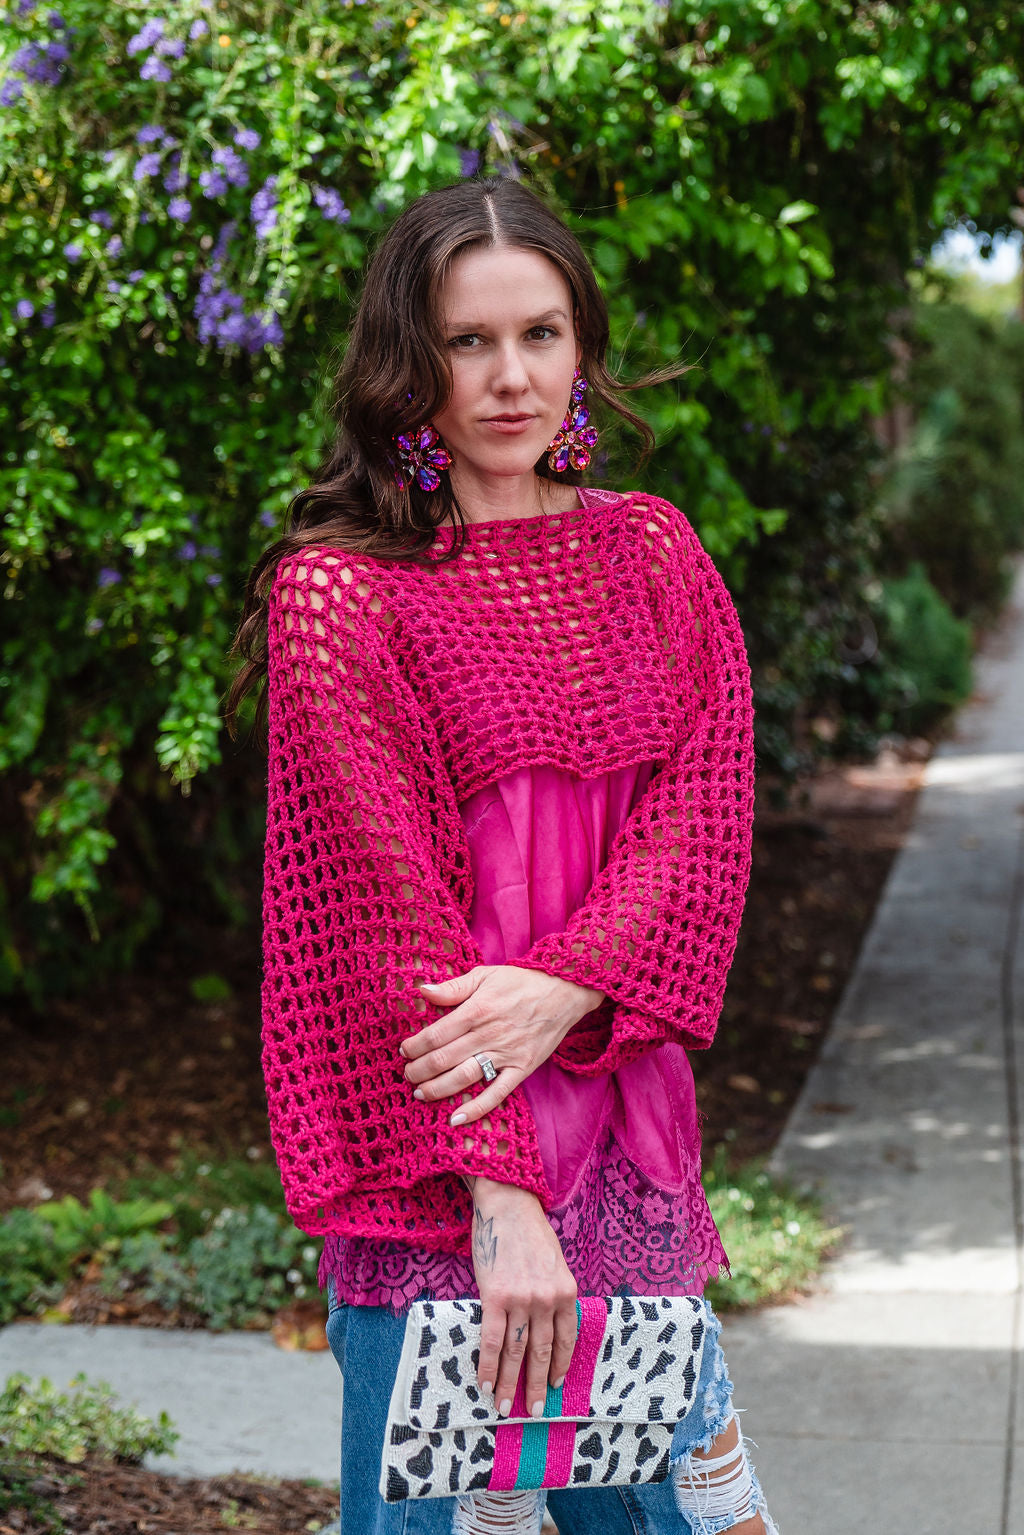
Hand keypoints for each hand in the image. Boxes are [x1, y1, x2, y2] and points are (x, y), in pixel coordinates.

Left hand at [400, 964, 604, 1125]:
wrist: (564, 992)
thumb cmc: (520, 982)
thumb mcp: (485, 975)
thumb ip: (452, 987)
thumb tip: (421, 991)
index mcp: (477, 1009)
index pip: (436, 1034)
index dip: (415, 1046)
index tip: (404, 1051)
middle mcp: (489, 1034)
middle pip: (444, 1058)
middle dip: (419, 1070)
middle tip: (407, 1075)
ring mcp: (506, 1054)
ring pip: (464, 1077)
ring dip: (438, 1089)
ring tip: (420, 1094)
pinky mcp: (522, 1069)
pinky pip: (497, 1093)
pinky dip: (476, 1108)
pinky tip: (455, 1118)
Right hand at [467, 1176, 577, 1417]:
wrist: (508, 1205)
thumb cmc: (529, 1232)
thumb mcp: (554, 1263)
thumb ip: (552, 1293)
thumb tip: (544, 1325)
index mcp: (566, 1291)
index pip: (566, 1338)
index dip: (560, 1365)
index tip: (555, 1385)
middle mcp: (547, 1299)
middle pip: (543, 1352)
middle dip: (538, 1384)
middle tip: (533, 1410)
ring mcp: (522, 1299)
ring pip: (518, 1352)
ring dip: (511, 1383)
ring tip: (506, 1406)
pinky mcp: (495, 1297)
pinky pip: (493, 1340)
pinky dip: (489, 1366)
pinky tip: (486, 1384)